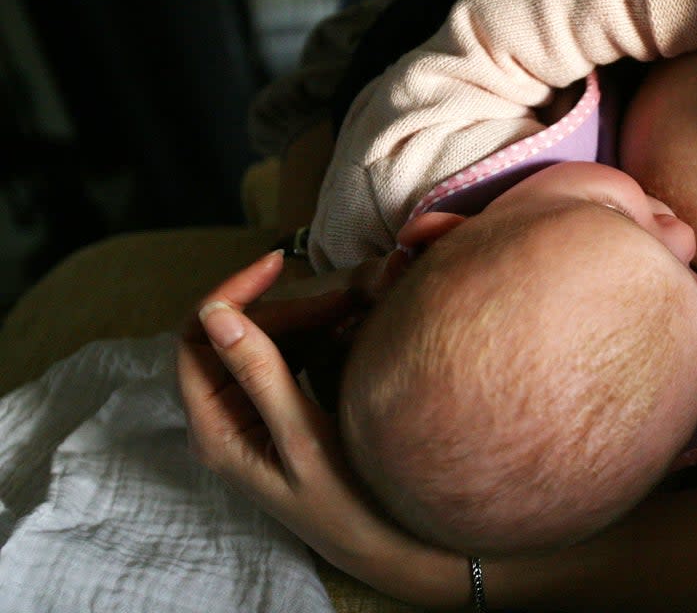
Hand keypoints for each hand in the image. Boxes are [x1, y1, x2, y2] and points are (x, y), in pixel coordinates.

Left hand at [177, 252, 464, 606]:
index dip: (230, 293)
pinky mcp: (281, 411)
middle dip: (283, 303)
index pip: (195, 337)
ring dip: (303, 314)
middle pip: (232, 333)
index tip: (278, 265)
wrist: (385, 546)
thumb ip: (261, 377)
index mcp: (215, 428)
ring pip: (262, 340)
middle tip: (345, 293)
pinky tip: (350, 327)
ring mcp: (252, 414)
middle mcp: (225, 417)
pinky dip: (315, 333)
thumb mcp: (303, 440)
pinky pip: (286, 355)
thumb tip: (218, 315)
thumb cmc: (345, 505)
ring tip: (354, 303)